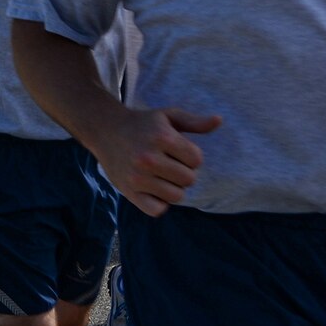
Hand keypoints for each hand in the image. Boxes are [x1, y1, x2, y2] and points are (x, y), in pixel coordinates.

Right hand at [93, 107, 221, 216]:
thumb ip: (194, 121)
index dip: (192, 156)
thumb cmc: (144, 124)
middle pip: (189, 180)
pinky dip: (160, 203)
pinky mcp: (129, 192)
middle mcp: (148, 158)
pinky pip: (157, 210)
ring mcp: (137, 177)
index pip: (197, 160)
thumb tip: (219, 121)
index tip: (179, 151)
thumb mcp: (168, 116)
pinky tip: (154, 189)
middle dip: (184, 172)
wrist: (106, 131)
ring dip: (174, 188)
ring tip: (163, 176)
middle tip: (170, 164)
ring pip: (176, 196)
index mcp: (162, 137)